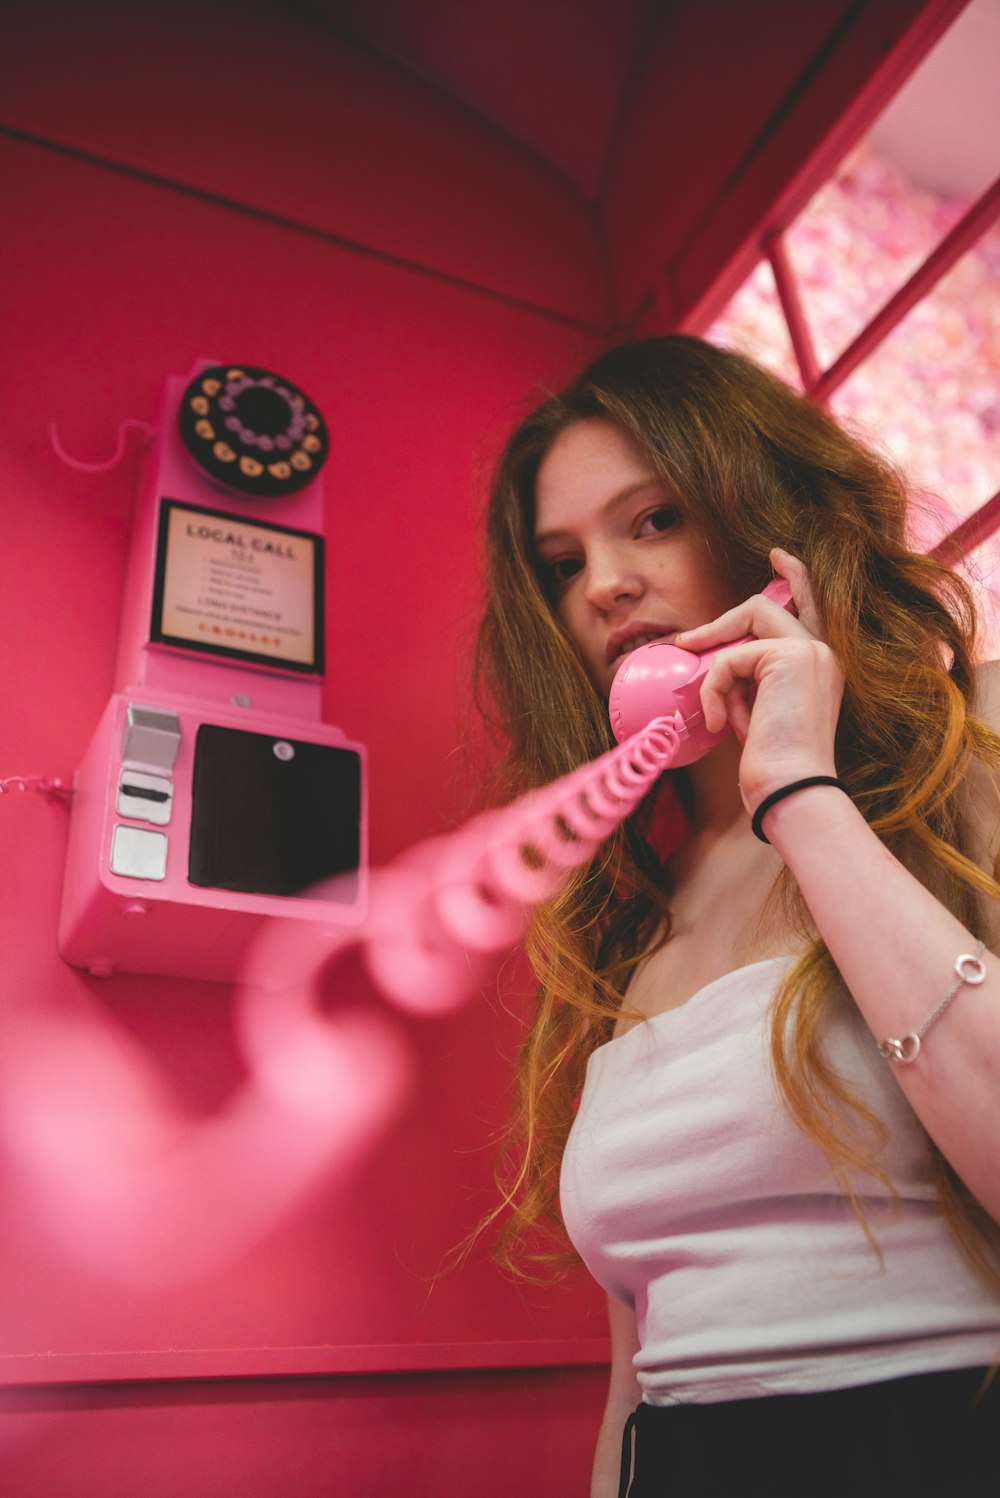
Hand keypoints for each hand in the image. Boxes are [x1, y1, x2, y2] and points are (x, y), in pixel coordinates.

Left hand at [673, 548, 844, 815]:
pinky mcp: (789, 656)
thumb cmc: (774, 765)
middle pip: (764, 608)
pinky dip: (715, 689)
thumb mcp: (758, 713)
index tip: (777, 555)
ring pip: (743, 627)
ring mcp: (810, 651)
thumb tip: (713, 662)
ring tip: (719, 714)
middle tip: (687, 643)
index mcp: (821, 666)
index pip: (809, 607)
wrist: (791, 789)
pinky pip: (728, 658)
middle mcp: (823, 652)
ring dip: (716, 671)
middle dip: (721, 625)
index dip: (795, 577)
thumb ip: (749, 681)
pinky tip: (723, 724)